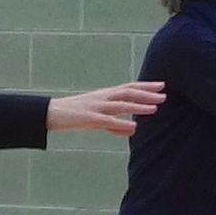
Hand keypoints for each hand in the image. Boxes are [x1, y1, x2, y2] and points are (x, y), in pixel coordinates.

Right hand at [47, 83, 165, 136]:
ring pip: (121, 104)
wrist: (50, 113)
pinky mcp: (89, 119)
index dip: (146, 86)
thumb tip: (133, 130)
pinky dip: (122, 123)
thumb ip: (116, 124)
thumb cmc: (75, 115)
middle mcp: (103, 98)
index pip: (129, 87)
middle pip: (128, 93)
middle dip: (147, 93)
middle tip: (164, 94)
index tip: (162, 84)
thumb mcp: (98, 120)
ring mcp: (96, 107)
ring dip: (138, 106)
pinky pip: (108, 121)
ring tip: (155, 108)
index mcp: (105, 95)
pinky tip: (134, 126)